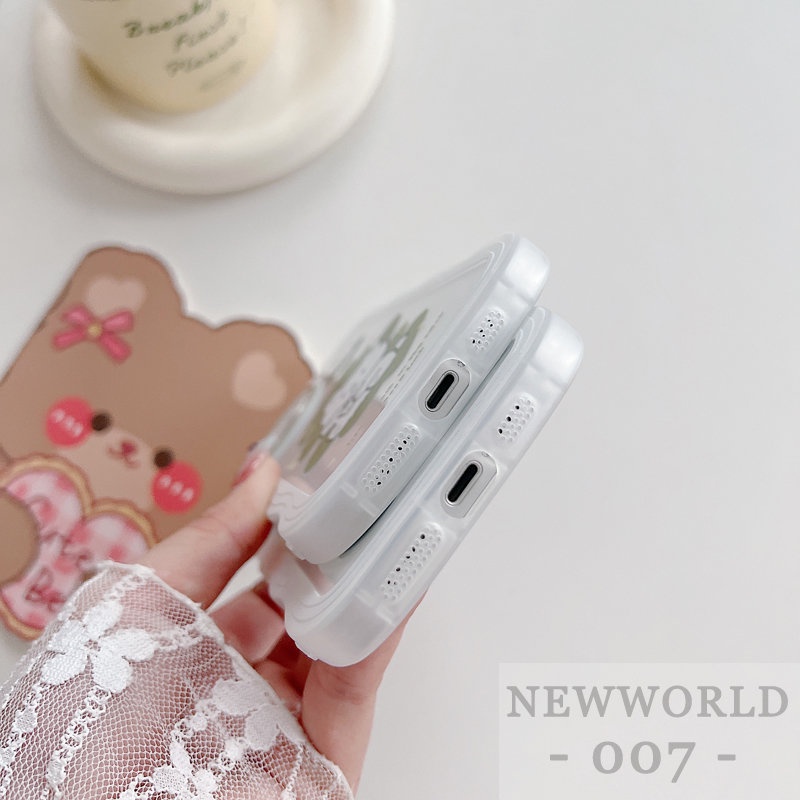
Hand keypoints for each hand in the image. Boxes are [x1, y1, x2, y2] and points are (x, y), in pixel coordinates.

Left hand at [139, 454, 405, 792]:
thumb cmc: (92, 720)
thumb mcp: (139, 603)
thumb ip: (209, 540)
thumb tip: (261, 473)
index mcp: (196, 649)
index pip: (260, 582)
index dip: (290, 536)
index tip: (318, 491)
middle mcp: (245, 683)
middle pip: (309, 609)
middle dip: (339, 557)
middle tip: (366, 500)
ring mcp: (287, 718)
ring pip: (342, 640)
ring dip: (369, 584)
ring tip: (393, 526)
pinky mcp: (326, 756)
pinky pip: (355, 683)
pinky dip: (378, 629)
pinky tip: (393, 580)